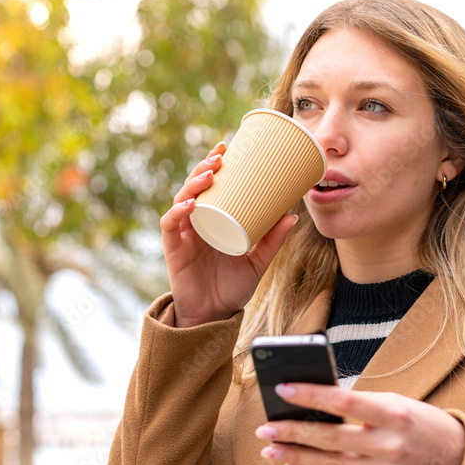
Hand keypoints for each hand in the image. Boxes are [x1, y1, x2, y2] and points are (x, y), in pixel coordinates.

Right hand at [161, 141, 298, 327]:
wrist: (215, 316)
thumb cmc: (233, 288)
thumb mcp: (258, 262)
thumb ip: (272, 241)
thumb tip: (293, 215)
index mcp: (214, 219)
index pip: (210, 186)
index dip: (213, 164)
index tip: (226, 148)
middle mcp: (196, 222)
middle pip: (194, 187)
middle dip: (204, 167)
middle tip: (219, 156)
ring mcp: (183, 234)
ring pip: (181, 199)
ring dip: (193, 183)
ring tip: (210, 174)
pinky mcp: (174, 248)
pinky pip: (171, 224)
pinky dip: (178, 211)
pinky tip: (190, 204)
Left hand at [255, 383, 464, 464]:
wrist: (460, 463)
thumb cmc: (423, 424)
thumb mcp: (398, 404)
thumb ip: (361, 405)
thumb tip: (315, 403)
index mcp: (395, 413)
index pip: (345, 402)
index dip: (312, 395)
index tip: (283, 388)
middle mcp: (388, 444)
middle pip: (330, 437)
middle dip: (293, 431)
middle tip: (265, 427)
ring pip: (329, 463)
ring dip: (295, 455)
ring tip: (269, 449)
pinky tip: (292, 461)